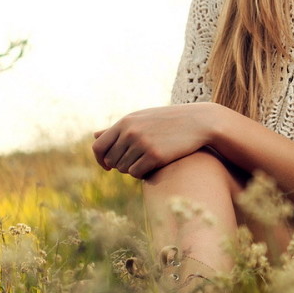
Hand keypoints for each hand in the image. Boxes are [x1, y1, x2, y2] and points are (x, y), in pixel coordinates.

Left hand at [91, 102, 224, 178]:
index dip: (100, 159)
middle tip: (135, 162)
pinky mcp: (155, 155)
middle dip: (119, 165)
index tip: (107, 166)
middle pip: (111, 160)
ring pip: (124, 169)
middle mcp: (131, 132)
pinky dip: (142, 173)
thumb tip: (94, 136)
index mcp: (125, 122)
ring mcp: (143, 143)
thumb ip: (117, 128)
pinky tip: (153, 165)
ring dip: (132, 169)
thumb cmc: (168, 121)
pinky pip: (136, 173)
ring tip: (146, 160)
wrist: (199, 122)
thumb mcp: (141, 119)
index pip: (99, 147)